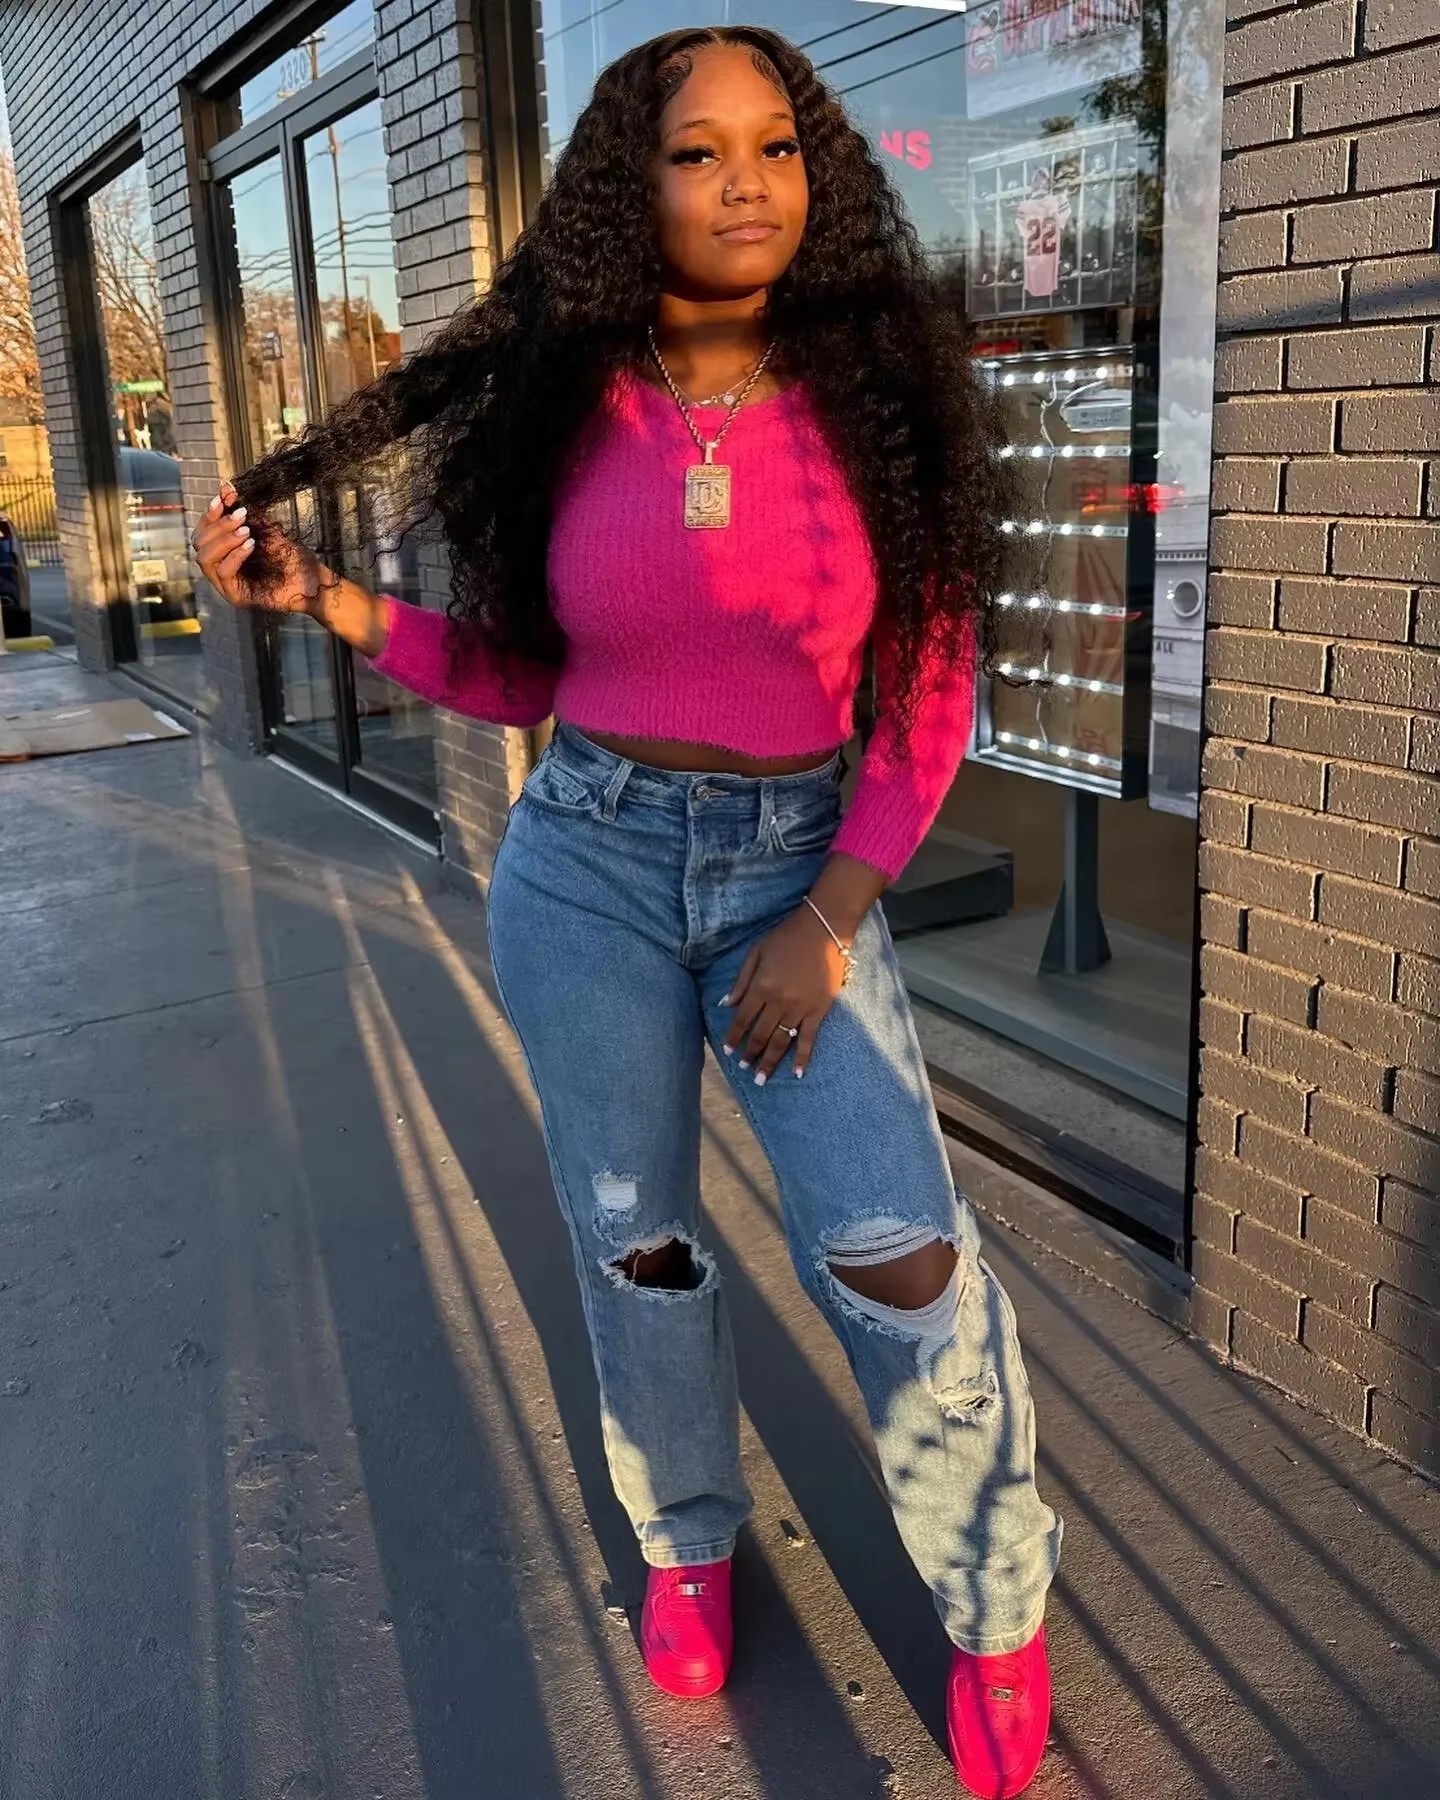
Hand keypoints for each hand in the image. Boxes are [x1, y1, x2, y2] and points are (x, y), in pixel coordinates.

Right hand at [191, 478, 328, 613]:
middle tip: (242, 515)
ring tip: (247, 531)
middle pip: (199, 543)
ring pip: (205, 559)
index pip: (202, 532)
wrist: (314, 581)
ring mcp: (225, 586)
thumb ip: (242, 511)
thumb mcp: (263, 528)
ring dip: (224, 539)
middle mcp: (219, 570)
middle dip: (219, 525)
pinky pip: (224, 573)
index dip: (210, 514)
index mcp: (222, 554)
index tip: (224, 498)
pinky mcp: (236, 597)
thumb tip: (225, 486)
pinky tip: (251, 545)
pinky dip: (235, 555)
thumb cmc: (290, 555)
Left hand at [722, 906, 847, 1083]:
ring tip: (761, 1079)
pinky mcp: (819, 1010)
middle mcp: (778, 1001)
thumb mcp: (756, 952)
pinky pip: (809, 1038)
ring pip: (781, 1041)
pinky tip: (797, 1073)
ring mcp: (800, 1008)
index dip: (733, 1037)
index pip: (742, 1019)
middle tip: (743, 1069)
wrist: (823, 929)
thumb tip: (726, 1004)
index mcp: (761, 987)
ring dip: (770, 1061)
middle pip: (760, 1034)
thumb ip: (742, 980)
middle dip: (750, 1054)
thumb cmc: (787, 937)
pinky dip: (802, 1057)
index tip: (728, 1051)